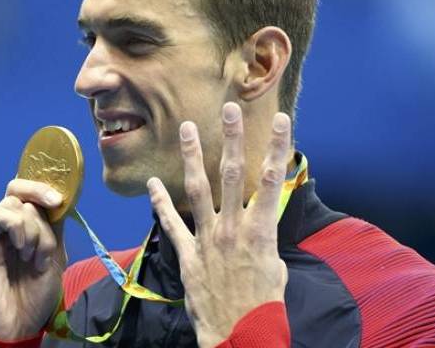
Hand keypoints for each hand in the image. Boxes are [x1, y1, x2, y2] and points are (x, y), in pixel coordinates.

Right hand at [0, 179, 67, 339]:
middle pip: (18, 188)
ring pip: (13, 203)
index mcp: (25, 224)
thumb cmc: (36, 292)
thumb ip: (54, 226)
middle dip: (40, 195)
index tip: (60, 198)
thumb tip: (59, 198)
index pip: (27, 189)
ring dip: (33, 227)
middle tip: (55, 206)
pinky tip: (21, 248)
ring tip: (33, 255)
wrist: (19, 323)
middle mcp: (6, 224)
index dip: (43, 185)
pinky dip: (14, 226)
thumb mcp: (54, 254)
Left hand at [147, 103, 289, 347]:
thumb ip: (265, 239)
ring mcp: (207, 239)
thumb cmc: (265, 305)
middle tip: (229, 109)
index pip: (273, 180)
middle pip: (232, 174)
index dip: (278, 148)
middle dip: (232, 139)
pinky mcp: (188, 254)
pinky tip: (152, 183)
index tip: (283, 121)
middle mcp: (232, 227)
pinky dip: (160, 203)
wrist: (241, 336)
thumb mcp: (276, 268)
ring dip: (192, 157)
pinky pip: (172, 224)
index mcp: (260, 230)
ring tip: (187, 128)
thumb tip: (260, 225)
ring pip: (198, 190)